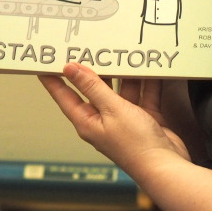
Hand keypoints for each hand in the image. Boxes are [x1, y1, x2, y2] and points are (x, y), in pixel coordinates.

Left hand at [39, 63, 189, 174]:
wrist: (166, 165)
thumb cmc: (135, 146)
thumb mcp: (111, 109)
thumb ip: (93, 87)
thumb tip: (71, 69)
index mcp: (87, 121)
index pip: (64, 95)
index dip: (53, 79)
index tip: (45, 62)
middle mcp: (103, 119)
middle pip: (94, 88)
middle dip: (94, 68)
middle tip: (90, 45)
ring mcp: (124, 118)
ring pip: (121, 89)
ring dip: (125, 73)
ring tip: (123, 51)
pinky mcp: (144, 117)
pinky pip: (143, 93)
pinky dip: (147, 82)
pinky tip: (150, 68)